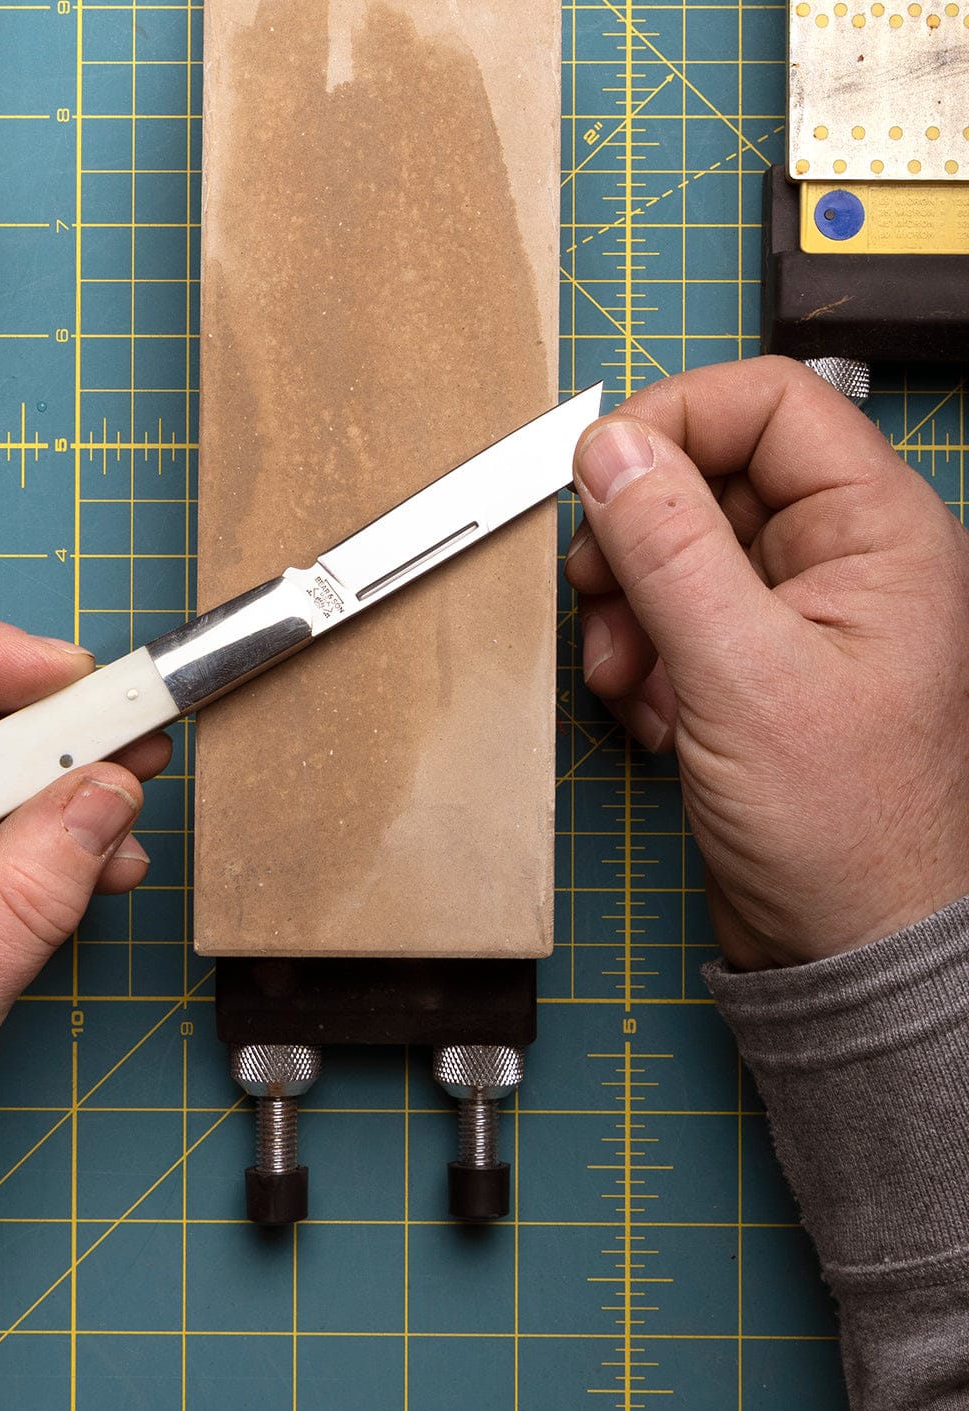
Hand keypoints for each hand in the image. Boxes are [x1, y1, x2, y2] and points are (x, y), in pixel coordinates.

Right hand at [566, 356, 968, 969]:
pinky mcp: (748, 663)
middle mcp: (837, 558)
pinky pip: (671, 616)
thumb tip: (611, 450)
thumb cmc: (844, 828)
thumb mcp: (741, 675)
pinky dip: (641, 655)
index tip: (601, 470)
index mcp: (876, 532)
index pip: (770, 405)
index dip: (675, 418)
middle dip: (636, 536)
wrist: (843, 943)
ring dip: (628, 606)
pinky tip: (654, 712)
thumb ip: (669, 549)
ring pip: (677, 549)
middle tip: (597, 591)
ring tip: (626, 675)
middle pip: (708, 476)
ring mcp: (790, 612)